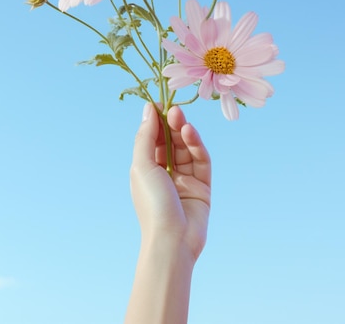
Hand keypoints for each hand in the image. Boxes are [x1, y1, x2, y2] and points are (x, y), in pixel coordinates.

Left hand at [130, 103, 210, 261]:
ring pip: (186, 149)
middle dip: (171, 125)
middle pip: (170, 142)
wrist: (172, 240)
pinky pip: (201, 161)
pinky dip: (195, 145)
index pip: (152, 140)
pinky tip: (189, 132)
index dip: (156, 122)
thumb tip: (148, 109)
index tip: (159, 103)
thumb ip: (145, 136)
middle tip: (174, 108)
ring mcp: (185, 180)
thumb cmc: (151, 203)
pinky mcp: (203, 186)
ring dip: (183, 132)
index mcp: (147, 170)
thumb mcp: (141, 165)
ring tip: (180, 118)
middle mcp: (165, 174)